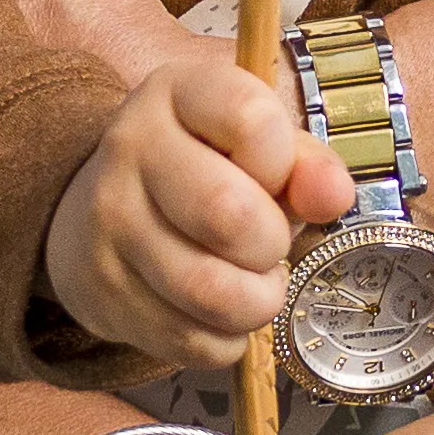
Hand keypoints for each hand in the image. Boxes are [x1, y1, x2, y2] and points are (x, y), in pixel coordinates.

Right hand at [44, 59, 344, 365]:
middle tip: (265, 245)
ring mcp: (107, 223)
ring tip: (250, 285)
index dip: (281, 162)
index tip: (268, 175)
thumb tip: (333, 196)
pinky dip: (225, 339)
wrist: (100, 219)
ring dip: (255, 303)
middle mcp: (129, 148)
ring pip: (210, 292)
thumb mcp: (259, 149)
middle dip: (271, 244)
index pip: (251, 121)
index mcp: (175, 94)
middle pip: (227, 213)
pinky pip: (194, 340)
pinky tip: (215, 312)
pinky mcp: (104, 291)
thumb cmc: (205, 175)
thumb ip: (308, 167)